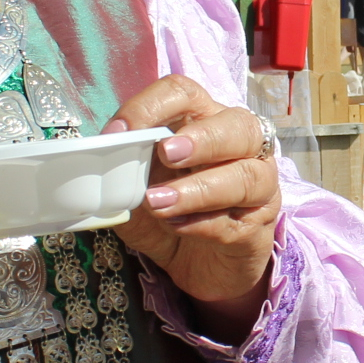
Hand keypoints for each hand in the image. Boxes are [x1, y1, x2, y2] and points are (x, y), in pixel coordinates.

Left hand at [105, 76, 280, 340]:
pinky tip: (176, 227)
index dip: (151, 106)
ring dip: (199, 188)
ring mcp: (258, 185)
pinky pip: (238, 219)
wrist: (198, 269)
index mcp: (202, 122)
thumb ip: (124, 177)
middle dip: (201, 139)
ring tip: (158, 203)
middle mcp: (240, 145)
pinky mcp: (261, 225)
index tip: (118, 133)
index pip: (185, 94)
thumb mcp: (135, 195)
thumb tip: (102, 165)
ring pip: (246, 175)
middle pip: (238, 124)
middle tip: (166, 154)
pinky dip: (203, 223)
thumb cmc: (168, 218)